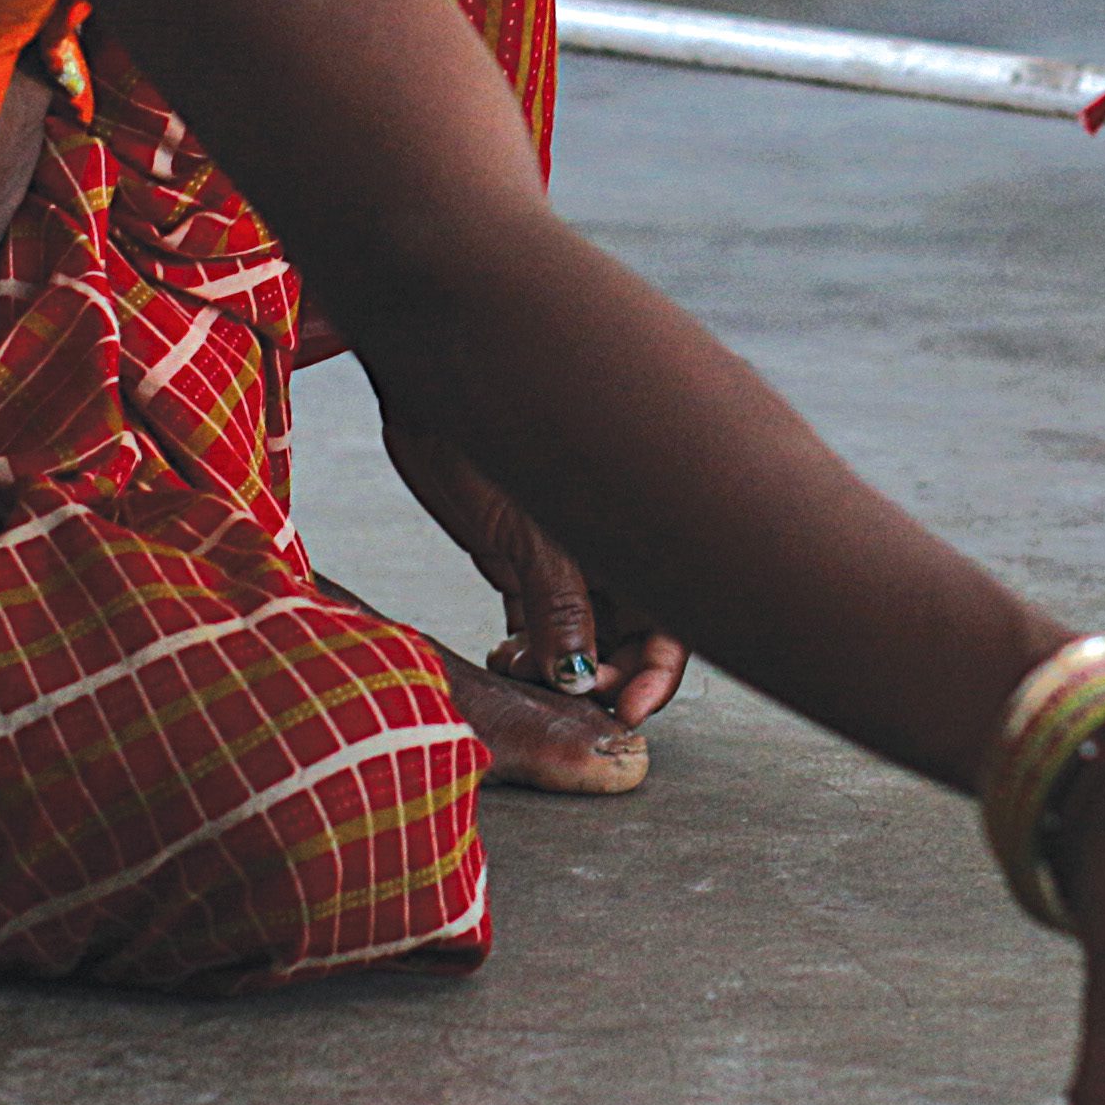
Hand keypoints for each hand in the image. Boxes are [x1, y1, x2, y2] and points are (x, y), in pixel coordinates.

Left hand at [386, 407, 685, 729]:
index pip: (673, 622)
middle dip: (604, 677)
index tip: (627, 712)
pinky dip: (527, 652)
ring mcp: (568, 560)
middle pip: (632, 639)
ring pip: (583, 639)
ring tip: (519, 667)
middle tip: (564, 693)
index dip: (658, 673)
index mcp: (638, 534)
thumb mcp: (531, 536)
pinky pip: (540, 625)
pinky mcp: (525, 563)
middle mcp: (612, 552)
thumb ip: (561, 607)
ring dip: (559, 670)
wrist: (431, 392)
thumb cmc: (488, 442)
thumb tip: (579, 679)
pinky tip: (504, 657)